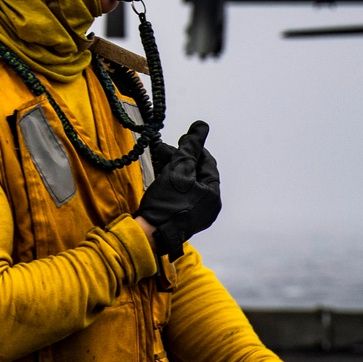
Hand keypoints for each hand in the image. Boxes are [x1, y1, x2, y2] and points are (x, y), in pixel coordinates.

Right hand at [135, 121, 219, 259]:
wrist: (149, 236)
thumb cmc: (166, 203)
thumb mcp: (178, 170)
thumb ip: (190, 147)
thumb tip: (202, 126)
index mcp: (213, 195)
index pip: (207, 163)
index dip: (194, 148)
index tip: (181, 139)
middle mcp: (208, 206)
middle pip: (197, 173)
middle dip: (181, 158)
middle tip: (165, 149)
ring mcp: (196, 214)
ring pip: (187, 184)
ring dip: (174, 169)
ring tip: (160, 159)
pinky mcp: (182, 219)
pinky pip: (181, 194)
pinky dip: (172, 183)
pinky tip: (160, 175)